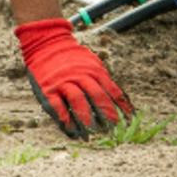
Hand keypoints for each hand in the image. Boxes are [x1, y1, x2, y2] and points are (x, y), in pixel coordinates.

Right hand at [14, 18, 132, 137]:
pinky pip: (58, 106)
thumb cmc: (73, 57)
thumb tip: (118, 100)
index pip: (111, 90)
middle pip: (96, 96)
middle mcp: (80, 76)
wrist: (47, 43)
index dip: (121, 106)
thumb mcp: (92, 62)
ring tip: (92, 133)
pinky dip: (65, 119)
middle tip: (112, 129)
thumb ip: (103, 79)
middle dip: (106, 113)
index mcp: (94, 70)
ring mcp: (64, 83)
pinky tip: (72, 131)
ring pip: (78, 101)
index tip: (129, 119)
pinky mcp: (48, 90)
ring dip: (86, 119)